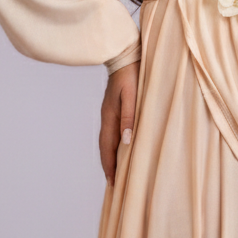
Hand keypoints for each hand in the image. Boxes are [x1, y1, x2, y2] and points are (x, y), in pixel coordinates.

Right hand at [99, 61, 139, 187]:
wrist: (125, 54)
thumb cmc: (131, 74)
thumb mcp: (132, 96)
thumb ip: (129, 118)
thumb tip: (126, 141)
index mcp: (109, 116)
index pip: (107, 147)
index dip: (110, 165)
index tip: (113, 182)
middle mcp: (107, 116)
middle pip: (105, 146)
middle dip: (109, 165)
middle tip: (114, 183)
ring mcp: (109, 111)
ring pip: (109, 139)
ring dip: (112, 155)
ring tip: (118, 169)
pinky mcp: (115, 107)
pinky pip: (113, 130)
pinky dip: (115, 143)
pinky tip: (122, 145)